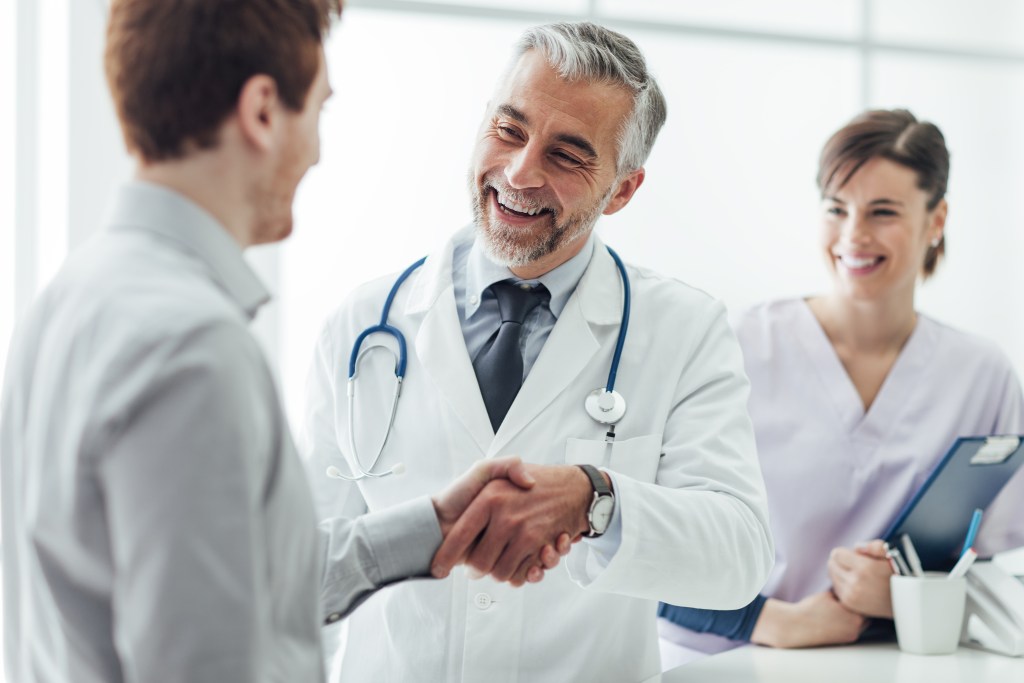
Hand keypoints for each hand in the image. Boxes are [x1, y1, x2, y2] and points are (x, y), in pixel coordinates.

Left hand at [432, 463, 593, 586]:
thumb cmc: (522, 485)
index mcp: (489, 499)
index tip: (437, 570)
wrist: (570, 490)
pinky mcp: (541, 545)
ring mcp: (525, 532)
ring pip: (502, 572)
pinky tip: (528, 565)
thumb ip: (488, 469)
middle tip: (475, 569)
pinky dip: (526, 573)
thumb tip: (504, 490)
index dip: (446, 556)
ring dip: (500, 573)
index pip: (459, 535)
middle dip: (476, 571)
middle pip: (480, 564)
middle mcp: (506, 518)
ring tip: (500, 564)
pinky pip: (526, 572)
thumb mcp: (493, 466)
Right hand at [750, 592, 866, 648]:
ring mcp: (851, 636)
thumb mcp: (829, 595)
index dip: (861, 594)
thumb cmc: (811, 609)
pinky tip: (839, 615)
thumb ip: (844, 593)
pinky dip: (850, 621)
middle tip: (851, 596)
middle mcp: (856, 629)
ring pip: (862, 622)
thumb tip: (851, 588)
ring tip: (843, 606)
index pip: (866, 603)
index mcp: (855, 616)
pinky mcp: (844, 641)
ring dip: (856, 614)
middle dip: (859, 605)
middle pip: (867, 614)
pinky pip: (853, 628)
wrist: (796, 626)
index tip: (856, 588)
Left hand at [828, 540, 892, 617]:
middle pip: (831, 564)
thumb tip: (856, 547)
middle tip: (854, 565)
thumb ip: (875, 546)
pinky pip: (836, 588)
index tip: (855, 556)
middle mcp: (855, 583)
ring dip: (840, 573)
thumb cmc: (898, 575)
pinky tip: (855, 584)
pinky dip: (842, 584)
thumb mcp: (892, 556)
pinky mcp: (849, 604)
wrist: (905, 602)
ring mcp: (851, 595)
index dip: (846, 553)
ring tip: (856, 574)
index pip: (837, 554)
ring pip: (832, 576)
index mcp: (864, 568)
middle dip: (841, 562)